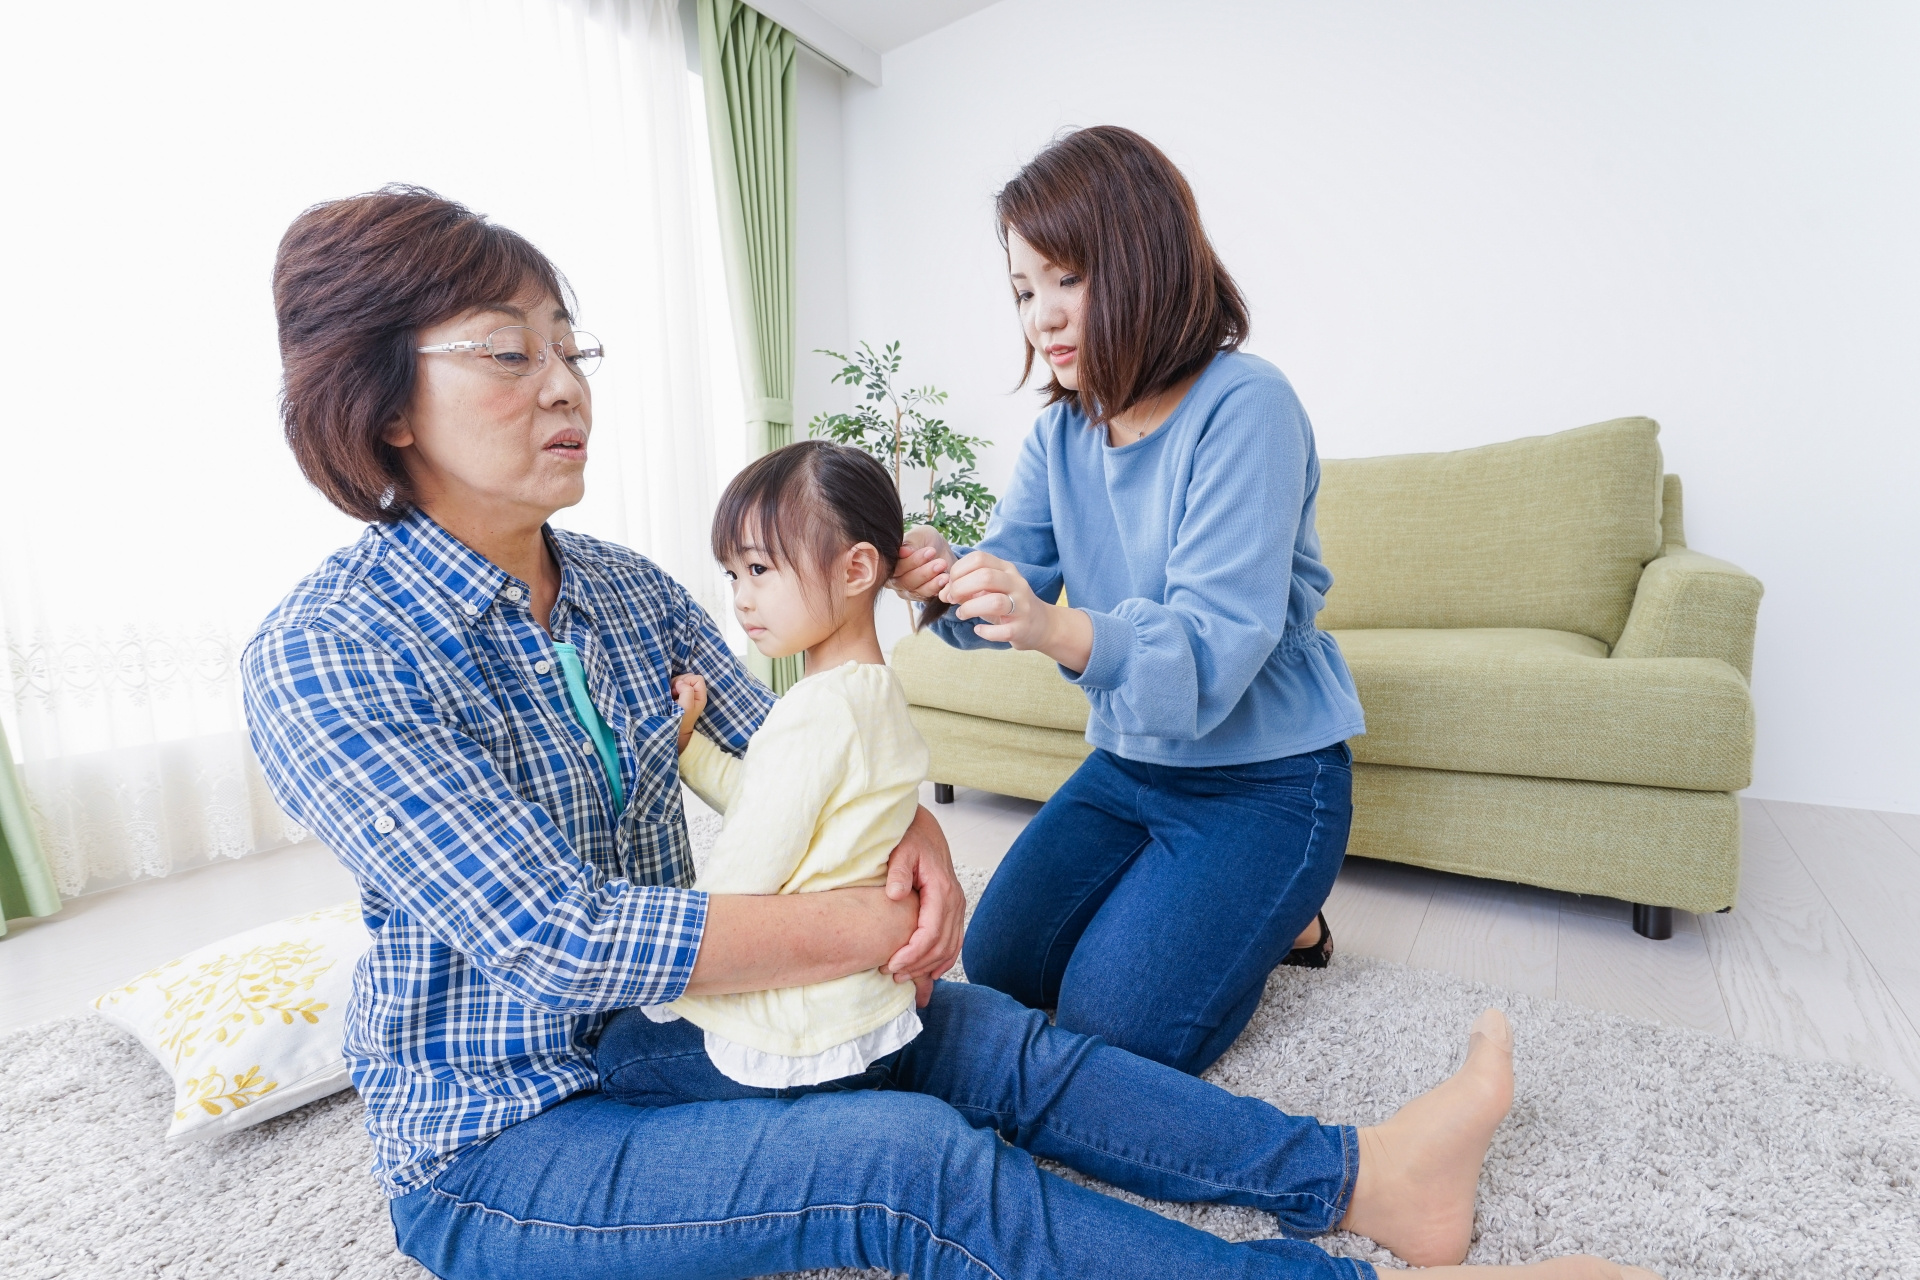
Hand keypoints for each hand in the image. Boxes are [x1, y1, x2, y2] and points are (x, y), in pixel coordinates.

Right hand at [671, 673, 706, 753]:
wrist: (674, 730)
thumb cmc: (681, 719)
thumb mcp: (687, 706)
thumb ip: (687, 691)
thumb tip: (680, 683)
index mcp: (700, 695)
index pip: (697, 678)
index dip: (687, 681)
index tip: (680, 690)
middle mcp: (694, 694)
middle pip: (688, 677)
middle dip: (680, 682)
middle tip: (674, 692)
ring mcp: (686, 694)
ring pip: (681, 680)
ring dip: (674, 685)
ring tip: (671, 695)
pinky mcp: (678, 696)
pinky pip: (675, 685)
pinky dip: (671, 688)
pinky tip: (669, 695)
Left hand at [882, 805, 964, 1005]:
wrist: (925, 830)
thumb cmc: (910, 840)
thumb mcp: (900, 850)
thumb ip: (897, 872)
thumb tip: (895, 895)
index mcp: (941, 889)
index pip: (930, 933)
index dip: (912, 954)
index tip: (890, 965)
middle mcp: (954, 900)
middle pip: (941, 946)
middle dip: (917, 966)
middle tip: (891, 975)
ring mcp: (957, 905)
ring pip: (950, 947)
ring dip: (929, 966)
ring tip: (903, 976)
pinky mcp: (954, 909)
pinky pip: (955, 941)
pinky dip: (945, 960)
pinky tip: (930, 973)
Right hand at [890, 525, 954, 601]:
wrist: (941, 550)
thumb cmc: (925, 541)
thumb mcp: (918, 536)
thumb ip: (910, 544)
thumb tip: (902, 552)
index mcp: (889, 564)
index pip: (895, 567)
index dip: (912, 561)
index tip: (930, 551)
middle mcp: (894, 580)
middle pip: (905, 581)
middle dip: (924, 572)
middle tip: (941, 562)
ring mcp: (906, 591)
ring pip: (915, 591)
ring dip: (932, 582)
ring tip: (945, 571)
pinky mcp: (920, 597)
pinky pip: (926, 597)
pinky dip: (937, 588)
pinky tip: (946, 579)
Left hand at [941, 551, 1094, 672]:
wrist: (1042, 625)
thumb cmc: (1008, 605)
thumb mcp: (991, 589)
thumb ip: (968, 587)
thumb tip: (943, 592)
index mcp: (1006, 569)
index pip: (979, 558)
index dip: (958, 570)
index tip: (950, 584)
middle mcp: (1016, 584)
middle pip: (985, 576)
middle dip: (961, 587)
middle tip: (952, 599)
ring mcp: (1021, 606)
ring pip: (994, 602)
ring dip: (970, 608)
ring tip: (962, 613)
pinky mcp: (1022, 628)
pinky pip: (1002, 630)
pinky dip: (985, 631)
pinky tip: (978, 629)